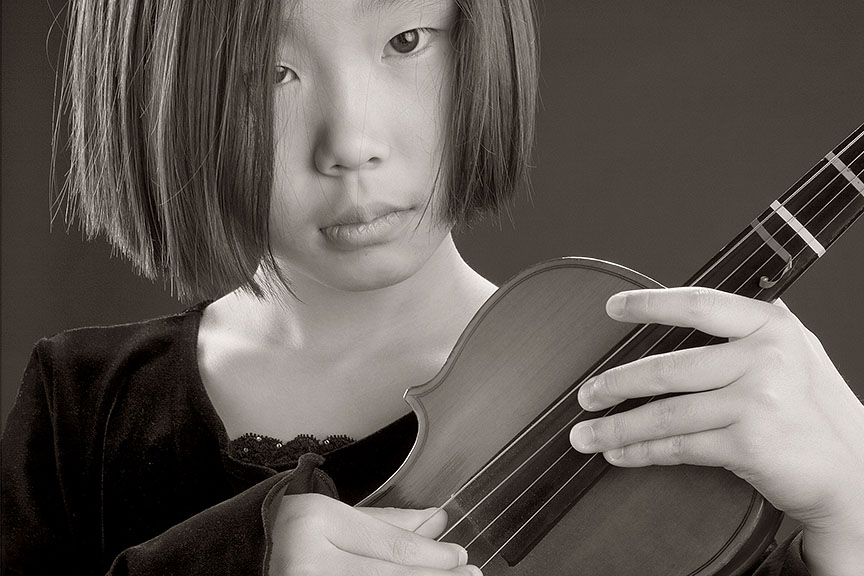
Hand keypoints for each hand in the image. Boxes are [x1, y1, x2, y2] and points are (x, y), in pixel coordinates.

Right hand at [269, 493, 481, 574]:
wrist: (247, 553)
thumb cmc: (297, 532)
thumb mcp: (342, 516)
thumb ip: (391, 522)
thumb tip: (438, 522)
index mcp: (314, 520)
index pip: (388, 545)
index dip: (432, 554)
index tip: (459, 556)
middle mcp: (305, 558)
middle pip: (388, 575)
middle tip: (469, 575)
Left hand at [568, 288, 863, 572]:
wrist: (855, 473)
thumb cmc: (818, 413)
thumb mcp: (797, 354)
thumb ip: (756, 329)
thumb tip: (705, 307)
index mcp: (772, 327)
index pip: (699, 304)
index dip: (649, 304)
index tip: (612, 308)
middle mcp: (765, 359)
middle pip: (668, 367)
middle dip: (616, 384)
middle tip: (587, 395)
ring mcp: (757, 402)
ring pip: (666, 412)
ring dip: (616, 427)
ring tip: (586, 433)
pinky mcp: (748, 444)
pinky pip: (679, 446)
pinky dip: (642, 452)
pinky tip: (620, 454)